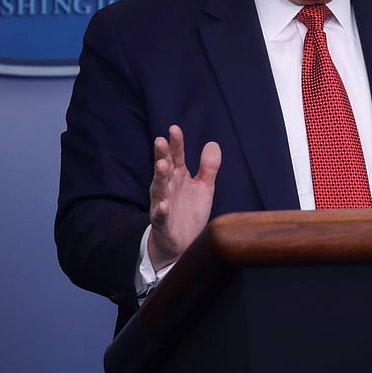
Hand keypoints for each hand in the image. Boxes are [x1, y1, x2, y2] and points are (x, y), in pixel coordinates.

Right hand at [146, 125, 220, 270]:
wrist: (182, 244)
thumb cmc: (190, 211)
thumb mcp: (204, 186)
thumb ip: (208, 166)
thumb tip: (212, 143)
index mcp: (178, 177)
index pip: (176, 156)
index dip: (175, 143)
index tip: (174, 129)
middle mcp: (168, 188)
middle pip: (164, 169)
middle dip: (162, 155)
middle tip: (160, 141)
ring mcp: (163, 204)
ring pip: (159, 189)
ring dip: (159, 177)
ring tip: (162, 165)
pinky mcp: (163, 223)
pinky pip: (160, 216)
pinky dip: (161, 210)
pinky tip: (163, 205)